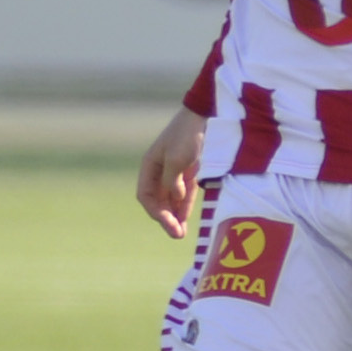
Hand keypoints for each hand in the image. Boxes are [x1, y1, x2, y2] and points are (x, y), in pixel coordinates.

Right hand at [136, 106, 207, 236]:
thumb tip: (173, 198)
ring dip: (175, 216)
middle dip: (165, 218)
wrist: (206, 116)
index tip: (166, 221)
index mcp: (150, 166)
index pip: (145, 195)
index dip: (154, 210)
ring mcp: (175, 173)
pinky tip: (185, 221)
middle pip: (158, 201)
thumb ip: (172, 180)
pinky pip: (184, 195)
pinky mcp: (189, 173)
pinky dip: (184, 208)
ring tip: (180, 233)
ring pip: (171, 201)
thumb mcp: (176, 158)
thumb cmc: (186, 135)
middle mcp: (160, 171)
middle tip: (175, 234)